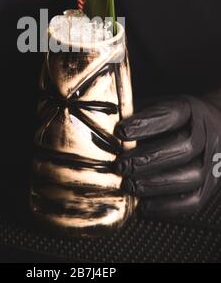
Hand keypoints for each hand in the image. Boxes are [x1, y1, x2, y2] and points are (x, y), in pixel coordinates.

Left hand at [114, 96, 220, 217]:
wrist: (212, 125)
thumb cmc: (173, 117)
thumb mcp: (157, 105)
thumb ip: (135, 113)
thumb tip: (101, 122)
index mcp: (190, 110)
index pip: (172, 115)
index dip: (145, 124)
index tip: (120, 131)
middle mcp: (206, 134)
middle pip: (184, 148)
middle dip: (148, 159)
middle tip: (121, 166)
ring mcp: (212, 161)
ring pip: (191, 176)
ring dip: (156, 184)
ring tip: (129, 186)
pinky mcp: (210, 185)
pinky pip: (194, 201)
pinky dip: (167, 206)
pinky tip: (143, 206)